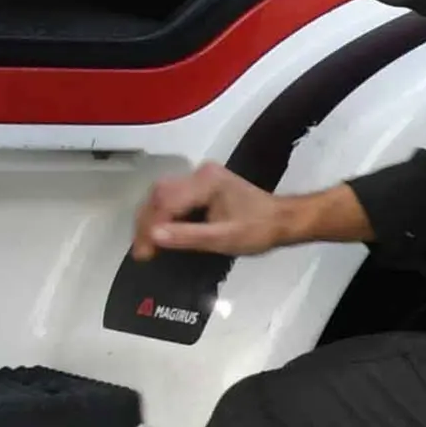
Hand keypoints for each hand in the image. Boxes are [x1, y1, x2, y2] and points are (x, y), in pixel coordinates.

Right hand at [132, 166, 368, 260]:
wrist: (283, 219)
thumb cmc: (259, 230)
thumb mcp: (224, 239)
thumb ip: (188, 237)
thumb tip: (153, 236)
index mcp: (206, 182)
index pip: (165, 202)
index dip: (149, 227)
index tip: (143, 253)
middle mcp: (200, 173)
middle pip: (160, 195)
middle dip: (146, 223)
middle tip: (143, 251)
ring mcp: (201, 176)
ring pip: (163, 195)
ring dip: (152, 219)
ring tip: (148, 245)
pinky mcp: (203, 184)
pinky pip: (174, 196)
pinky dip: (164, 215)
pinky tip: (162, 233)